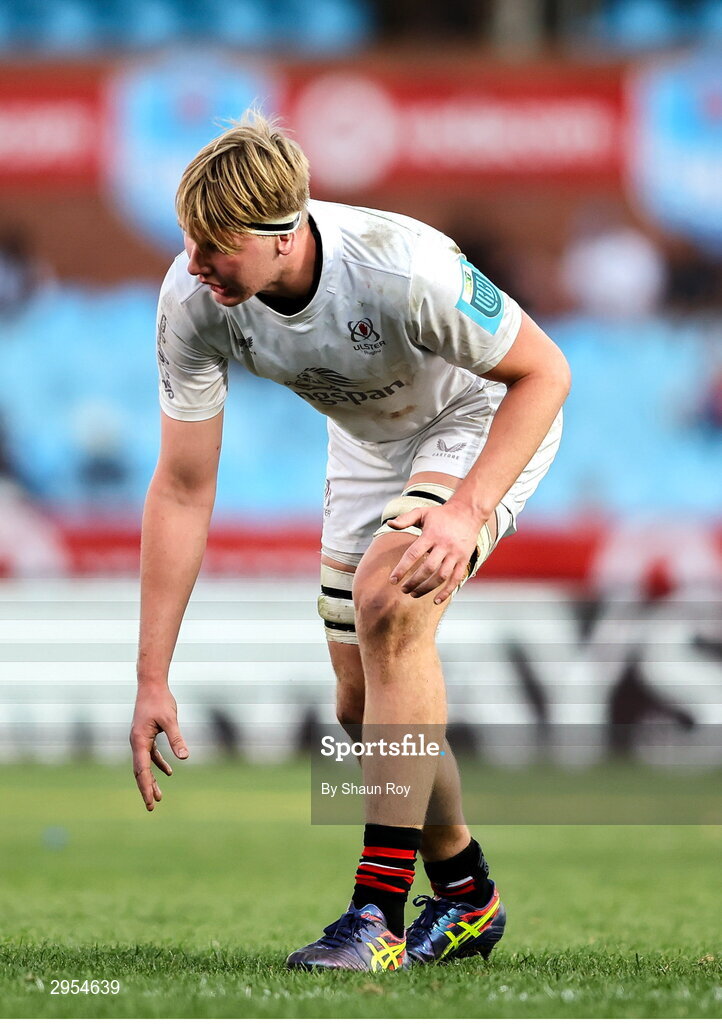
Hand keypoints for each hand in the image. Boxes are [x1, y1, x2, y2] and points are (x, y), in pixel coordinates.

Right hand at [129, 686, 187, 811]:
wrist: (151, 685)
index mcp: (139, 741)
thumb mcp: (170, 720)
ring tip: (159, 796)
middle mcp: (136, 742)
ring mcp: (140, 739)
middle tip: (152, 806)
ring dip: (152, 779)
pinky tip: (168, 772)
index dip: (146, 787)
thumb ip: (177, 739)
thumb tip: (185, 757)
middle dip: (146, 788)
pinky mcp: (145, 735)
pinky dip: (158, 764)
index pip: (142, 770)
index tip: (151, 802)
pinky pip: (150, 755)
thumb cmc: (160, 700)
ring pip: (144, 765)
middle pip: (140, 771)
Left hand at [387, 500, 480, 603]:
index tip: (393, 580)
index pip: (413, 554)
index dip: (402, 569)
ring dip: (427, 588)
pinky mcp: (464, 560)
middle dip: (413, 582)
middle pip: (427, 568)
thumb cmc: (442, 514)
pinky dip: (447, 592)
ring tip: (414, 594)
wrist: (468, 512)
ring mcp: (455, 554)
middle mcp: (444, 545)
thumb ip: (405, 519)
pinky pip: (456, 579)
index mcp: (431, 535)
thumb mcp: (422, 512)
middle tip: (403, 589)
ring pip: (441, 576)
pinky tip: (436, 600)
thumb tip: (390, 524)